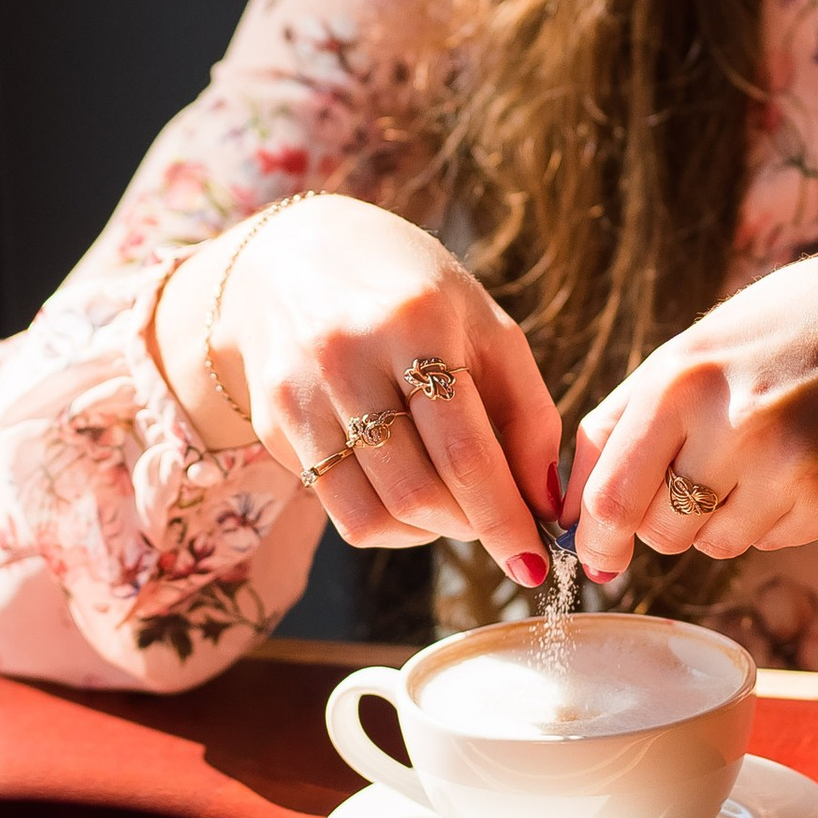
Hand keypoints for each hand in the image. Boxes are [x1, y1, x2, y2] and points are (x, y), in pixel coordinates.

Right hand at [152, 195, 558, 590]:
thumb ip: (529, 413)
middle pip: (416, 493)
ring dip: (428, 532)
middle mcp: (345, 357)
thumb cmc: (415, 296)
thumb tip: (545, 504)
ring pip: (371, 515)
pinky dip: (387, 522)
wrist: (296, 255)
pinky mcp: (272, 423)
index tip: (535, 562)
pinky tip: (407, 488)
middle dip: (469, 526)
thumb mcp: (487, 327)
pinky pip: (338, 508)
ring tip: (453, 504)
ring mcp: (298, 393)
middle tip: (496, 521)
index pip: (464, 452)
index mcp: (415, 323)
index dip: (503, 519)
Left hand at [564, 243, 817, 580]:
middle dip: (665, 517)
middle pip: (659, 532)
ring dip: (722, 517)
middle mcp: (735, 426)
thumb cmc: (783, 333)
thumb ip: (623, 422)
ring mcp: (791, 468)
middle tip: (700, 472)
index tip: (595, 557)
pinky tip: (802, 460)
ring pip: (714, 545)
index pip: (611, 498)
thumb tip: (572, 511)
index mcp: (682, 380)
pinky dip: (773, 516)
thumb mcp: (693, 350)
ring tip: (760, 453)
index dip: (595, 540)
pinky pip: (769, 541)